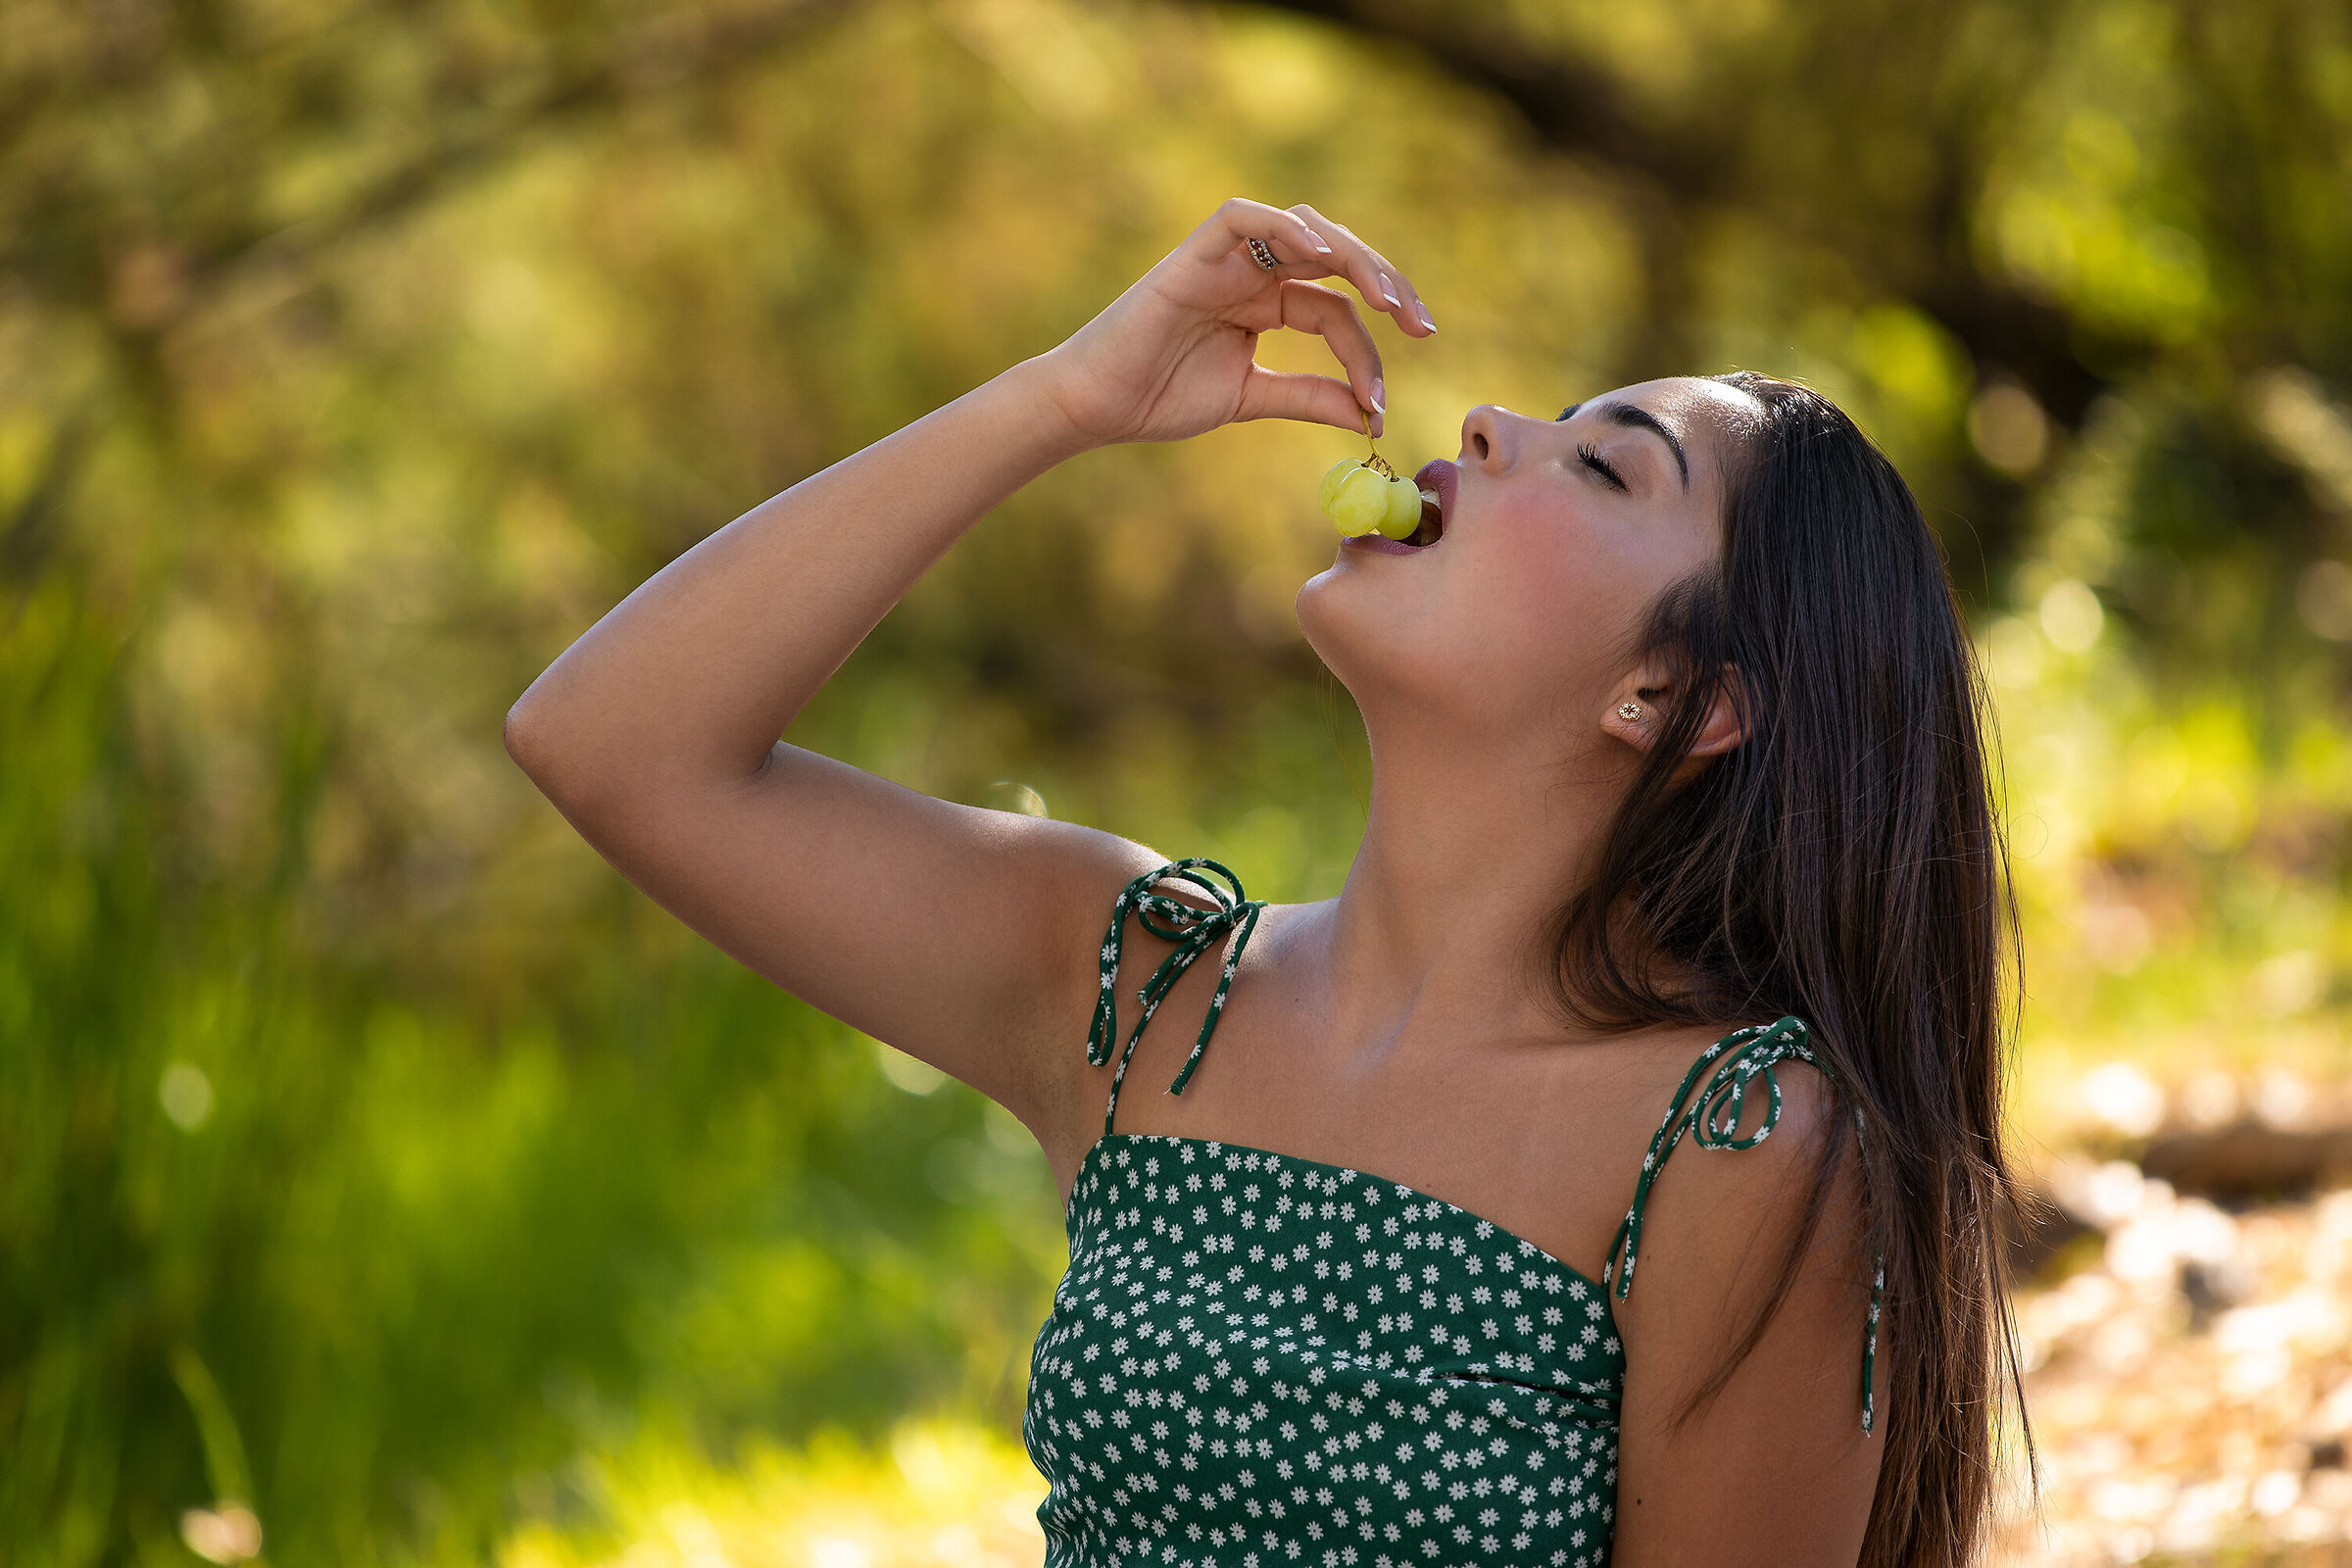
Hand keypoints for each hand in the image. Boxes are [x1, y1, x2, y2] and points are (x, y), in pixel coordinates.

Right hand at [1032, 198, 1433, 450]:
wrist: (1099, 406)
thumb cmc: (1160, 399)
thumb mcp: (1251, 400)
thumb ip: (1308, 397)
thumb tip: (1371, 414)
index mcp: (1267, 305)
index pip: (1337, 311)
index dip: (1370, 351)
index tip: (1382, 402)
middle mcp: (1254, 273)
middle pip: (1336, 257)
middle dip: (1386, 284)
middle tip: (1420, 326)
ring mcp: (1226, 258)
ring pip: (1305, 228)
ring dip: (1353, 254)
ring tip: (1384, 297)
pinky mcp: (1195, 252)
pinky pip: (1246, 217)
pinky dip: (1284, 226)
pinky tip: (1320, 256)